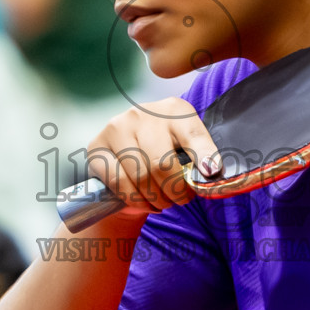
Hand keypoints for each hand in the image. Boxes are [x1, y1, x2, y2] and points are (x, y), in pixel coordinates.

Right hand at [85, 99, 220, 215]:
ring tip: (163, 201)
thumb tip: (212, 173)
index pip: (192, 134)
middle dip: (175, 191)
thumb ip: (201, 157)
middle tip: (181, 200)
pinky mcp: (97, 146)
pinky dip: (136, 200)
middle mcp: (143, 113)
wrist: (127, 155)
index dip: (204, 155)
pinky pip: (119, 183)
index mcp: (174, 109)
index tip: (211, 172)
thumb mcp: (187, 149)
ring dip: (157, 199)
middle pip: (162, 164)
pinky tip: (145, 201)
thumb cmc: (165, 152)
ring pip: (141, 177)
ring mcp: (117, 127)